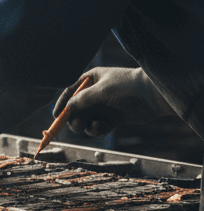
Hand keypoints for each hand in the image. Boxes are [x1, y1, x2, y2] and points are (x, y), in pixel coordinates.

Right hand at [53, 66, 173, 136]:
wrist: (153, 95)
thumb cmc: (127, 86)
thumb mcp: (101, 91)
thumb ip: (81, 100)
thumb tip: (67, 109)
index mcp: (90, 80)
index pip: (70, 92)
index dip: (62, 104)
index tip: (56, 117)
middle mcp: (95, 93)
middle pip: (75, 109)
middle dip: (74, 118)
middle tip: (76, 125)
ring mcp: (104, 106)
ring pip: (85, 120)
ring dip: (85, 126)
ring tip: (92, 127)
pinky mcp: (113, 118)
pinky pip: (97, 127)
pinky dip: (96, 130)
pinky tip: (101, 128)